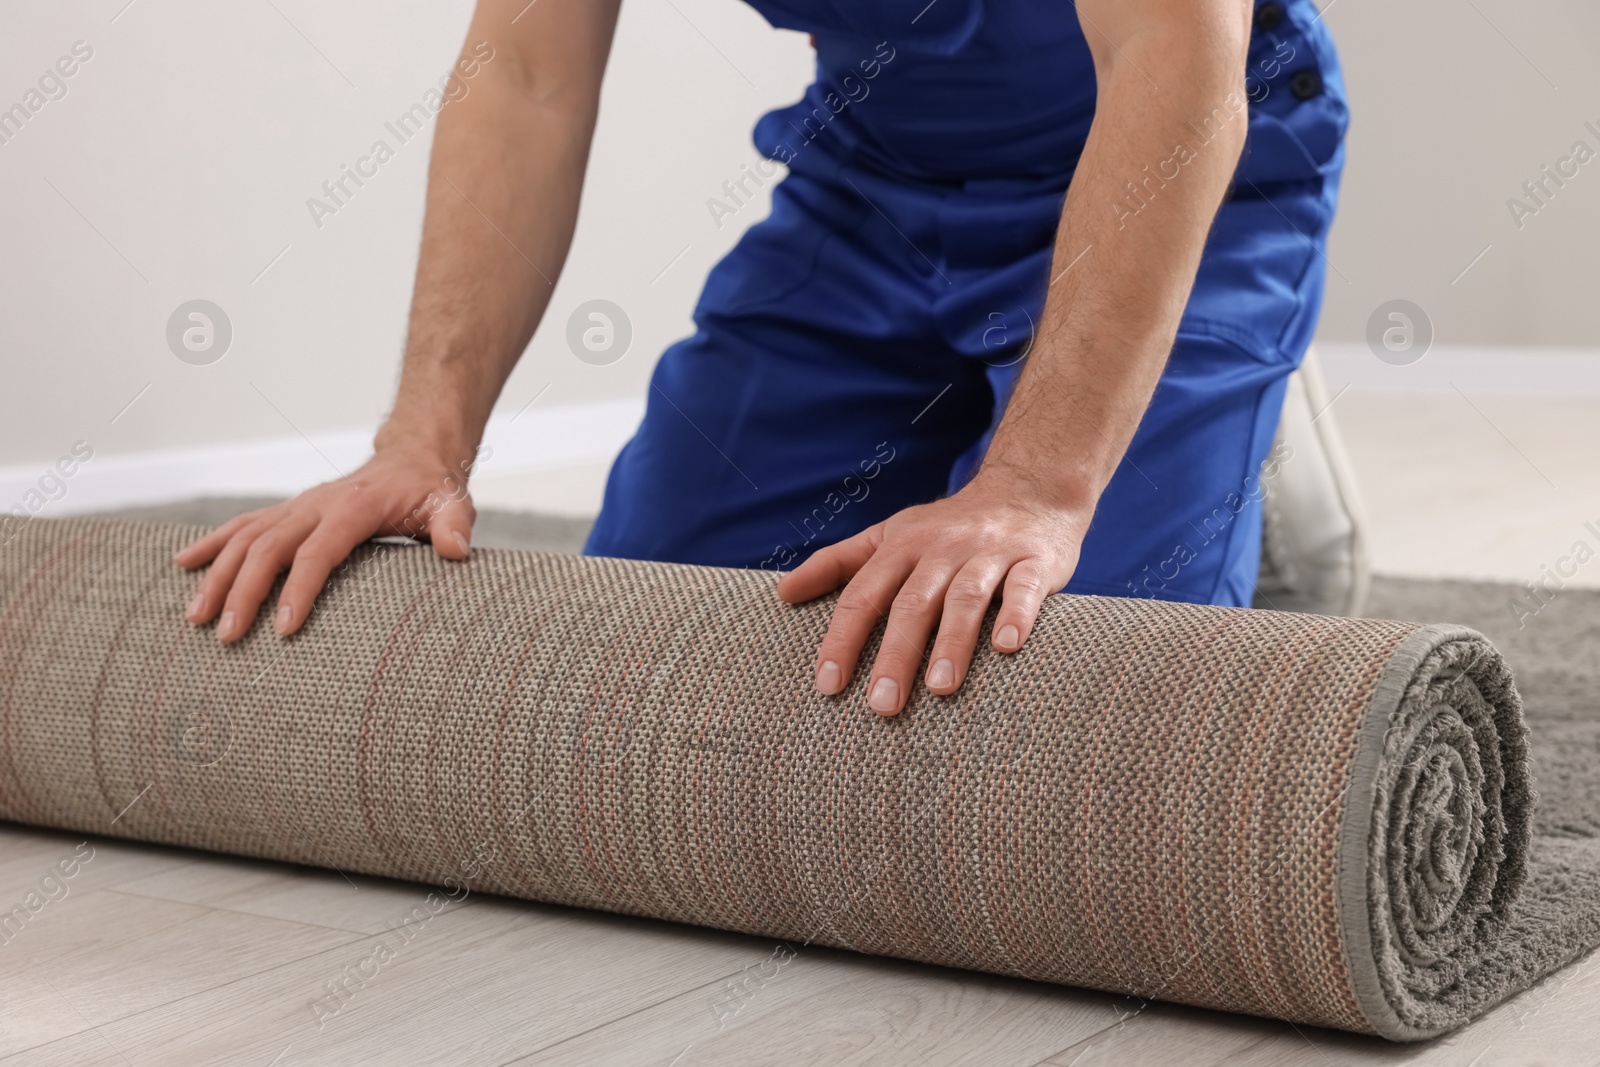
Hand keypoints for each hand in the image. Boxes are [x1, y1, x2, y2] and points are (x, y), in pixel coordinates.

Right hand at [173, 447, 478, 641]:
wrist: (413, 459)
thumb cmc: (432, 491)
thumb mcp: (452, 504)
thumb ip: (454, 525)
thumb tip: (455, 551)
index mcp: (353, 508)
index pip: (318, 551)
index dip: (300, 589)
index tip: (283, 629)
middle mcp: (316, 504)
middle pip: (269, 548)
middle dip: (244, 592)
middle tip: (226, 636)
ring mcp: (297, 506)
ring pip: (246, 539)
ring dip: (218, 576)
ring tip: (195, 618)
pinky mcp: (287, 511)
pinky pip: (242, 526)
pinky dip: (211, 544)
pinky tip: (182, 565)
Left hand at [776, 470, 1089, 715]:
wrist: (1028, 489)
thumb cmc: (948, 527)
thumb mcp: (889, 535)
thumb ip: (837, 563)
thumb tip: (782, 592)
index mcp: (901, 546)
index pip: (863, 596)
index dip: (843, 639)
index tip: (827, 685)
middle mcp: (942, 548)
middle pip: (913, 603)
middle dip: (896, 655)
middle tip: (882, 706)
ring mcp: (989, 553)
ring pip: (967, 597)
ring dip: (953, 642)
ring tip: (940, 687)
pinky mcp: (1035, 560)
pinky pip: (1024, 587)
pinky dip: (1016, 614)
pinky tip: (1007, 647)